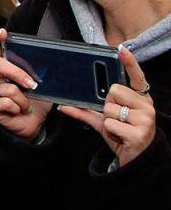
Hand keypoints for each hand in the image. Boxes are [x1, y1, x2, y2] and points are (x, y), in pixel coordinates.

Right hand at [0, 29, 50, 139]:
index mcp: (7, 68)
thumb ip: (40, 73)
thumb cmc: (36, 103)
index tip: (3, 33)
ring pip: (7, 87)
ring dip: (23, 98)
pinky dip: (17, 108)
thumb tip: (54, 63)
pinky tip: (19, 111)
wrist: (32, 125)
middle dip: (17, 73)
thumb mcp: (42, 85)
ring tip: (26, 104)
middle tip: (31, 84)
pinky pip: (5, 102)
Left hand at [59, 46, 155, 166]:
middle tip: (116, 117)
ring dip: (108, 120)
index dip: (129, 63)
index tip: (121, 50)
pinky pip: (110, 123)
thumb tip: (62, 105)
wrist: (136, 159)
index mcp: (140, 98)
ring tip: (119, 128)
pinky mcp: (140, 133)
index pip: (136, 76)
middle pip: (114, 90)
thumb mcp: (104, 121)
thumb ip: (85, 110)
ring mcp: (145, 119)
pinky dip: (109, 131)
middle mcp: (146, 105)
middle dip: (108, 104)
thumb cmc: (122, 135)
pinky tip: (121, 136)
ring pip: (110, 108)